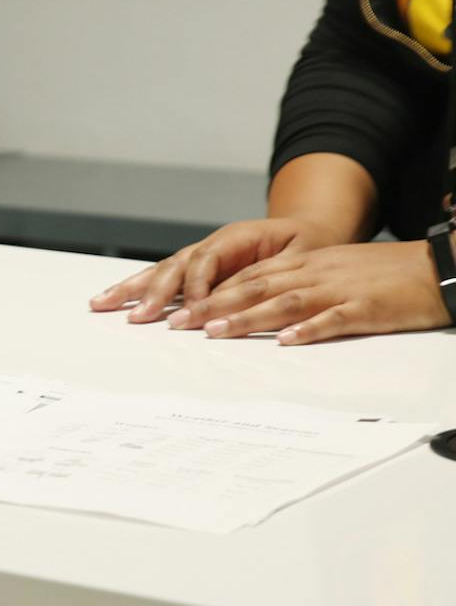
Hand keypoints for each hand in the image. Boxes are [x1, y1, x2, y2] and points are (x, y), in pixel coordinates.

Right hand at [89, 218, 346, 322]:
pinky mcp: (197, 268)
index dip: (197, 286)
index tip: (192, 313)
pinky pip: (165, 277)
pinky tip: (116, 298)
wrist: (312, 229)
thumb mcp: (304, 254)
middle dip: (153, 291)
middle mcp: (213, 243)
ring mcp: (202, 254)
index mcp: (238, 236)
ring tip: (102, 302)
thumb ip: (269, 274)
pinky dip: (140, 288)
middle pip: (174, 265)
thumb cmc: (311, 243)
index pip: (207, 260)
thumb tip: (238, 297)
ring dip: (132, 288)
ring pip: (161, 269)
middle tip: (138, 316)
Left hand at [168, 240, 449, 344]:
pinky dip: (308, 329)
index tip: (177, 308)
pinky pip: (333, 319)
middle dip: (212, 305)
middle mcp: (314, 272)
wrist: (436, 266)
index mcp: (305, 264)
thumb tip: (253, 304)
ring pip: (285, 300)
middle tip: (176, 322)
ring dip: (247, 316)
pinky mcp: (365, 308)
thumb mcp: (331, 270)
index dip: (209, 291)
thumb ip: (294, 283)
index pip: (247, 276)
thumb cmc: (382, 273)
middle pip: (254, 286)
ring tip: (215, 331)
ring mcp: (339, 289)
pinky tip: (286, 341)